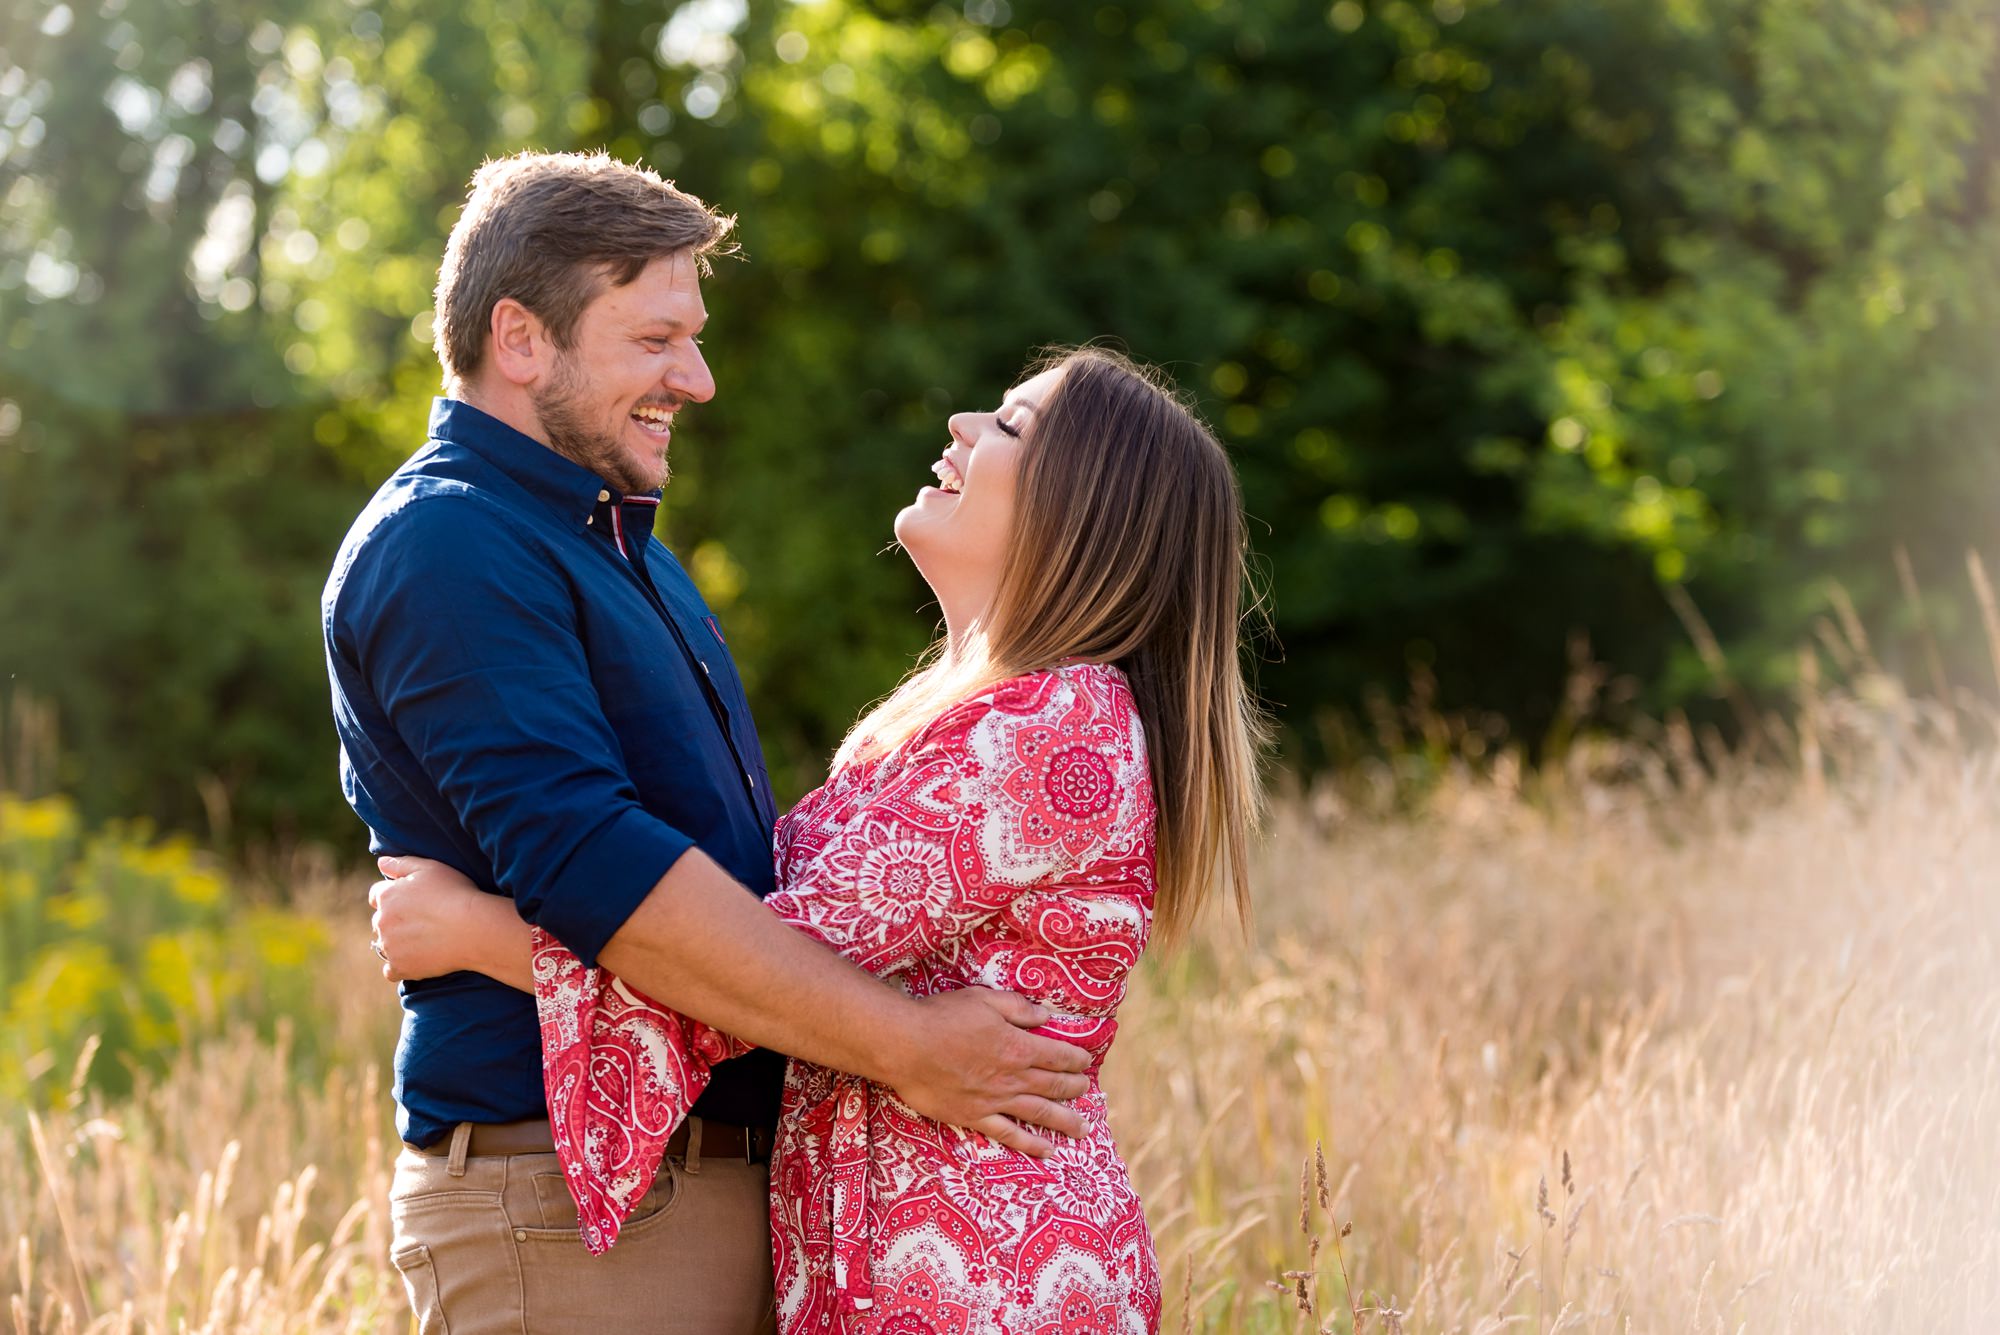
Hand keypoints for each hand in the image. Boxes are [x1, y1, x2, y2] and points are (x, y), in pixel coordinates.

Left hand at [369, 854, 486, 981]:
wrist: (472, 928)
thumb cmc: (454, 893)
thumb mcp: (429, 868)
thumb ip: (401, 864)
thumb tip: (381, 862)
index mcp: (386, 896)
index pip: (377, 896)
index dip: (394, 897)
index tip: (413, 902)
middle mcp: (382, 921)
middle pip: (381, 921)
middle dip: (395, 920)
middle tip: (423, 921)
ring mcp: (389, 947)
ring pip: (385, 945)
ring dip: (398, 943)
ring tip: (424, 940)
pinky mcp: (400, 967)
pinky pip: (391, 970)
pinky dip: (401, 967)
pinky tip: (418, 960)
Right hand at [886, 987, 1093, 1157]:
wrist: (906, 1047)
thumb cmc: (943, 1017)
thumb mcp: (984, 999)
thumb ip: (1018, 1008)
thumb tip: (1046, 1016)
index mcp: (1017, 1046)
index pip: (1058, 1055)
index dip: (1076, 1059)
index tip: (1086, 1061)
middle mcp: (1012, 1077)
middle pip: (1054, 1086)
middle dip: (1075, 1088)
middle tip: (1088, 1091)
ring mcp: (994, 1101)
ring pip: (1039, 1114)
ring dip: (1065, 1121)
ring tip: (1083, 1129)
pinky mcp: (974, 1117)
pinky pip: (1009, 1135)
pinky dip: (1030, 1145)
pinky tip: (1047, 1151)